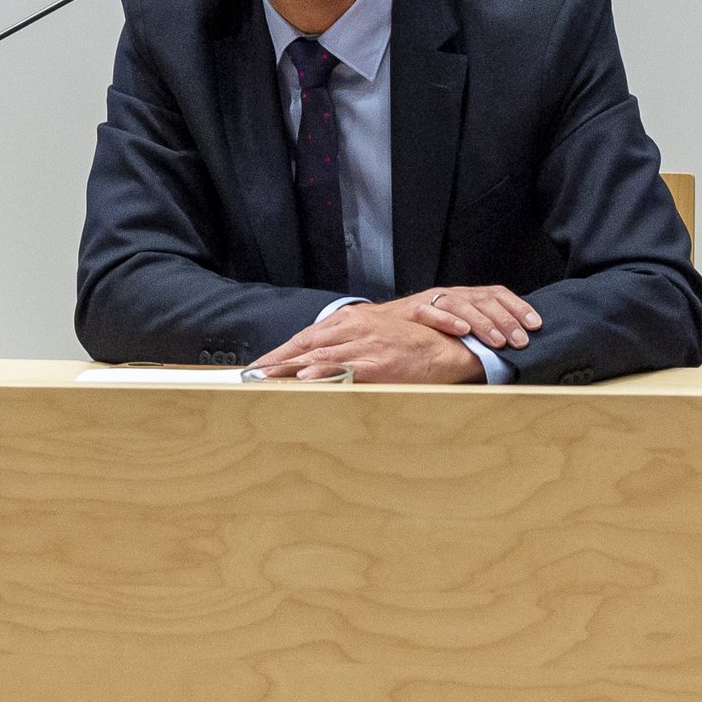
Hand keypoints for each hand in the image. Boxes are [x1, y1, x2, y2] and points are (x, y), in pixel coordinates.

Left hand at [251, 297, 488, 382]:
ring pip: (320, 356)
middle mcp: (355, 329)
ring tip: (267, 380)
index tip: (257, 368)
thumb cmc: (411, 343)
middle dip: (277, 362)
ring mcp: (367, 346)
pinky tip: (305, 378)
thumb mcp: (377, 335)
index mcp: (351, 321)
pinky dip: (324, 373)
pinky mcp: (380, 364)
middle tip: (252, 376)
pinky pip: (346, 369)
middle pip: (306, 345)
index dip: (280, 353)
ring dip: (291, 369)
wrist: (448, 345)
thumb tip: (319, 362)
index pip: (307, 337)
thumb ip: (349, 345)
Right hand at [403, 284, 541, 354]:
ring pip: (461, 305)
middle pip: (483, 300)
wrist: (381, 325)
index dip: (518, 307)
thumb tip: (512, 346)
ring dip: (482, 322)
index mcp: (466, 296)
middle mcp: (452, 294)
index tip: (535, 325)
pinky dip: (447, 320)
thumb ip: (479, 332)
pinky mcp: (412, 310)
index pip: (497, 294)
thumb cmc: (424, 330)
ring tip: (497, 340)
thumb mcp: (456, 326)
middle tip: (520, 340)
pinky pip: (431, 313)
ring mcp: (432, 300)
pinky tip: (462, 331)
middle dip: (505, 320)